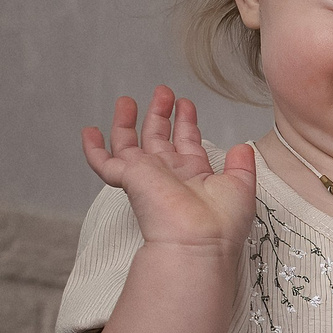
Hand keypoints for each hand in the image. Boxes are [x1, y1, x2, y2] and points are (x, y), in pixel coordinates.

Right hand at [81, 87, 255, 253]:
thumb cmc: (221, 223)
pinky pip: (103, 162)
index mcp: (195, 176)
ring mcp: (147, 176)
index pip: (187, 143)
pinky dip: (93, 148)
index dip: (186, 122)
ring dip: (127, 121)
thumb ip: (242, 164)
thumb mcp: (241, 186)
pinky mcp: (129, 178)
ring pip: (129, 144)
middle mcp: (169, 174)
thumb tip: (243, 147)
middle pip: (158, 138)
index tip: (185, 104)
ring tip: (127, 100)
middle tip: (163, 92)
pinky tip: (89, 131)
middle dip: (159, 114)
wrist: (198, 240)